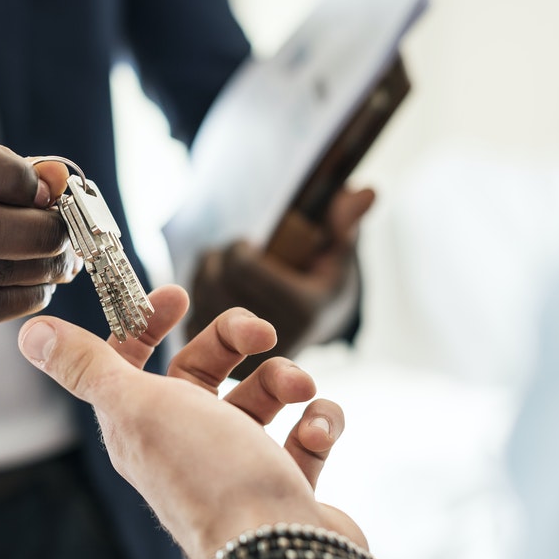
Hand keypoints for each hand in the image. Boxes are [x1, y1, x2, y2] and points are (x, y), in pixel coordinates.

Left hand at [18, 285, 365, 558]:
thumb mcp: (136, 406)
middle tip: (263, 334)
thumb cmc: (207, 475)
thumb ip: (87, 366)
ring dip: (284, 379)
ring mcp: (238, 466)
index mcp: (140, 425)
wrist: (279, 555)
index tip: (178, 296)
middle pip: (204, 370)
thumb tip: (30, 332)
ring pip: (261, 397)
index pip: (132, 361)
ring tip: (300, 390)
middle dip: (235, 340)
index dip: (148, 323)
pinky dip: (318, 422)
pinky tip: (317, 430)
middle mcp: (185, 444)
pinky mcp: (284, 485)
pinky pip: (305, 435)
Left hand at [188, 187, 374, 378]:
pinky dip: (197, 301)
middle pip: (217, 280)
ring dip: (206, 275)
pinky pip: (191, 319)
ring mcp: (246, 357)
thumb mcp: (338, 254)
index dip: (238, 247)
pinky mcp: (221, 366)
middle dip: (220, 258)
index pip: (242, 265)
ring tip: (225, 270)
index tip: (249, 244)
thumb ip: (346, 223)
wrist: (309, 331)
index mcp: (303, 311)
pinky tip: (214, 293)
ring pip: (199, 298)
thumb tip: (367, 192)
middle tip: (234, 254)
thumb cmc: (322, 282)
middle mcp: (273, 339)